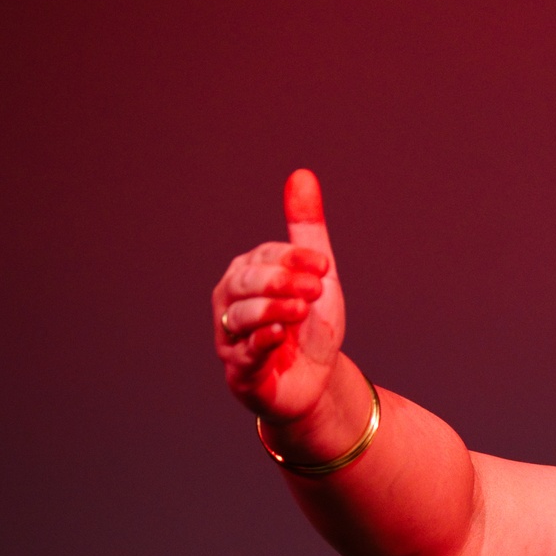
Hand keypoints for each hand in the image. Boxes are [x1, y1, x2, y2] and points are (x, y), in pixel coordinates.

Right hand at [213, 169, 343, 424]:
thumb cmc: (311, 326)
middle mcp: (231, 302)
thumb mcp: (317, 275)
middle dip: (283, 283)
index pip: (265, 257)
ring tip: (300, 312)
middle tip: (316, 290)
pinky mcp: (239, 372)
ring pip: (241, 315)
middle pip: (246, 282)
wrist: (318, 381)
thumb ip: (306, 229)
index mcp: (248, 274)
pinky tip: (278, 336)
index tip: (324, 267)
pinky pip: (242, 353)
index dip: (295, 259)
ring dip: (274, 310)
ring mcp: (231, 337)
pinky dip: (260, 343)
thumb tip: (302, 174)